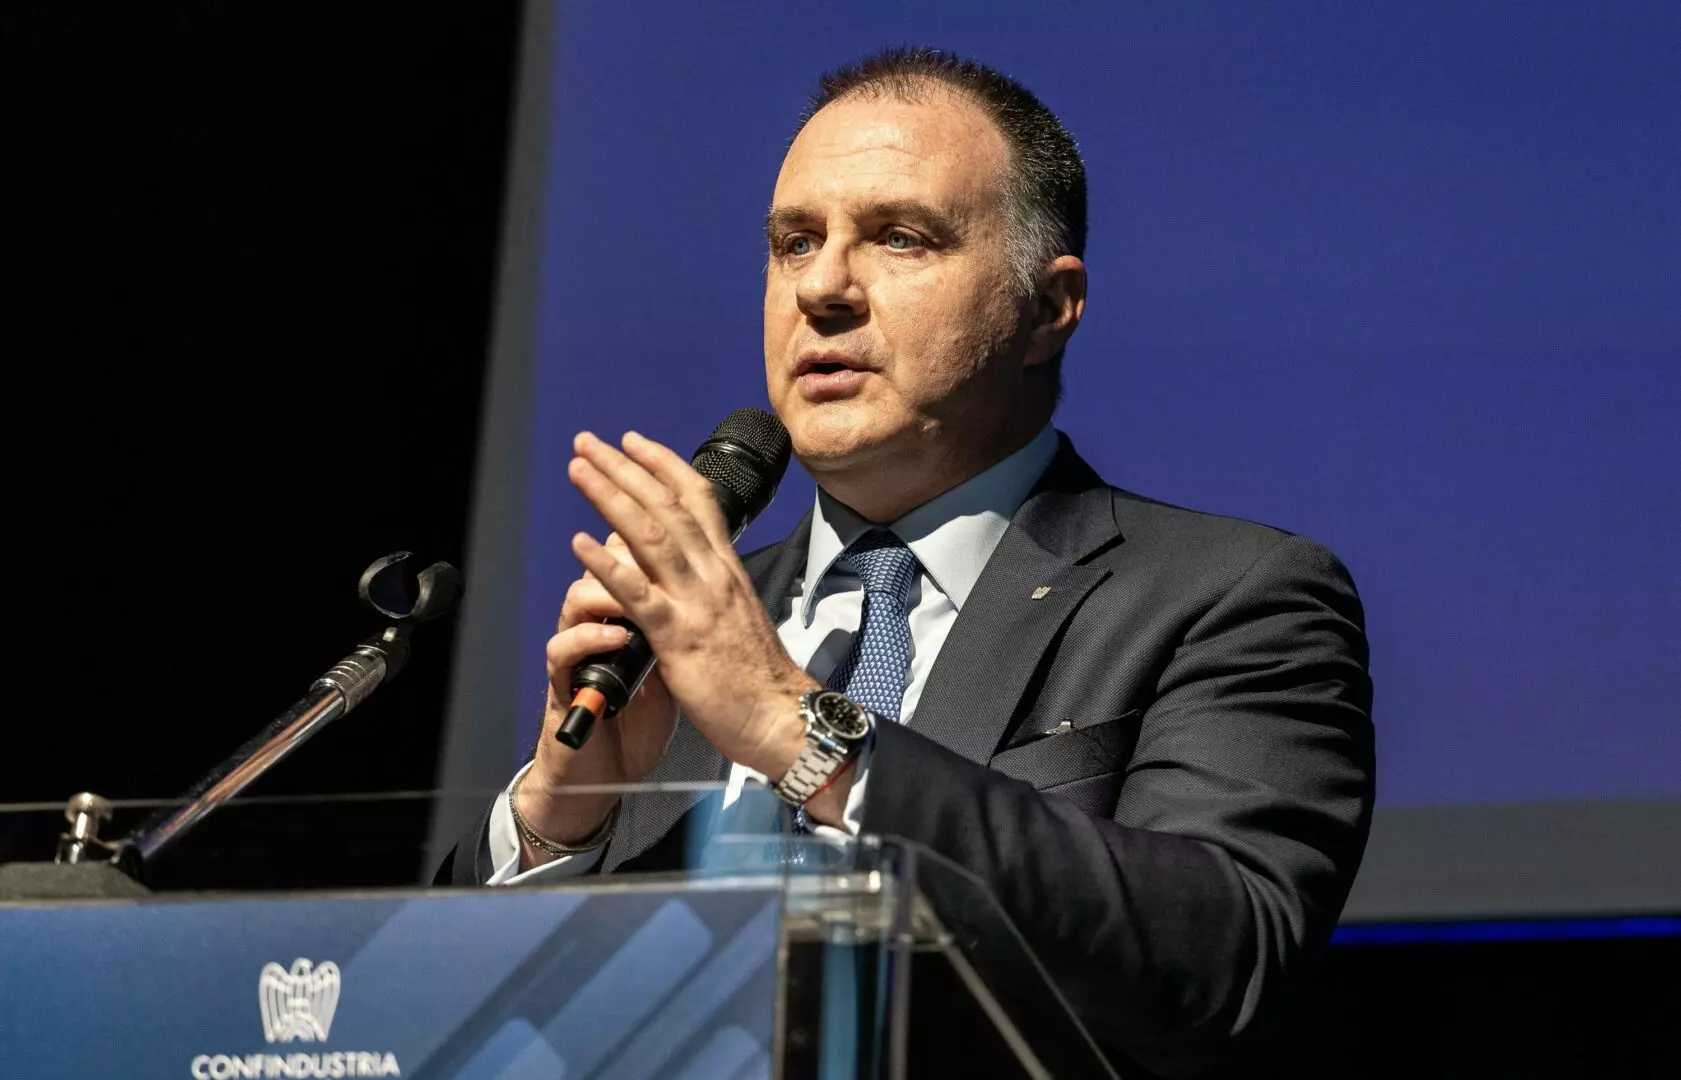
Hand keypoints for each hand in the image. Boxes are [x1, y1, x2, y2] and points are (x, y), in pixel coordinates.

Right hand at [519, 533, 677, 867]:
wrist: (607, 774)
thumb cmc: (637, 721)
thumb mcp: (670, 665)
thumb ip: (675, 623)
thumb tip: (702, 591)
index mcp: (629, 617)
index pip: (632, 557)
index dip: (645, 525)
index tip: (669, 501)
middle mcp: (601, 625)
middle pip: (602, 559)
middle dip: (611, 524)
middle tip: (625, 502)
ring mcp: (582, 654)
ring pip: (579, 597)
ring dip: (604, 584)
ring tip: (627, 587)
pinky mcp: (567, 688)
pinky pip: (565, 650)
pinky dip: (591, 638)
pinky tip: (614, 635)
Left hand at [566, 431, 818, 782]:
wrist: (781, 716)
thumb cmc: (757, 676)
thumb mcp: (737, 616)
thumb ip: (710, 587)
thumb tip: (683, 570)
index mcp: (727, 569)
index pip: (697, 499)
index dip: (663, 464)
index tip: (632, 441)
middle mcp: (714, 575)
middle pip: (666, 506)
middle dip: (624, 468)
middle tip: (588, 442)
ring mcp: (697, 603)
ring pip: (650, 536)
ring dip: (610, 497)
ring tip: (579, 470)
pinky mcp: (680, 638)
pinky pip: (638, 594)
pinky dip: (607, 564)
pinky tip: (579, 543)